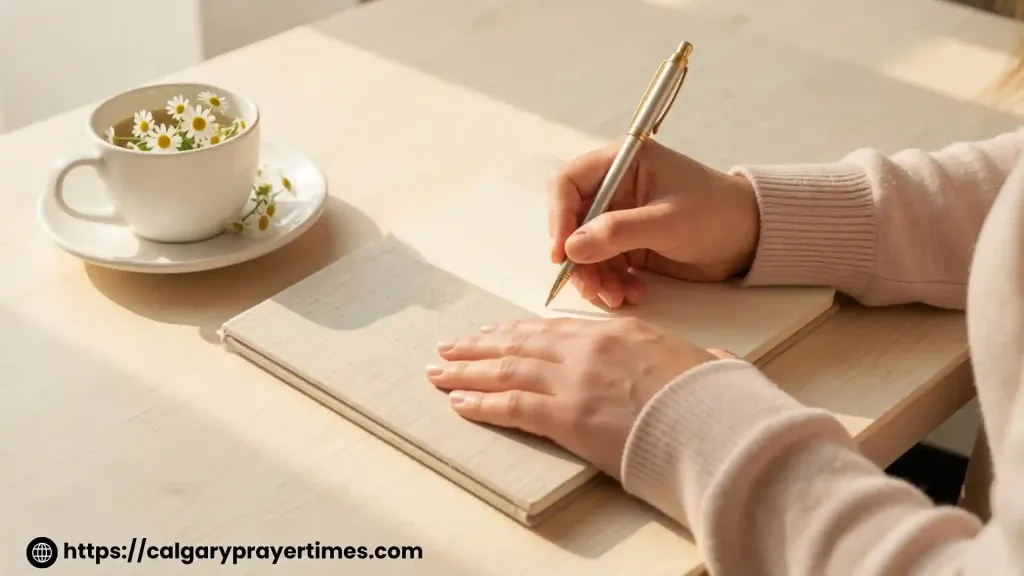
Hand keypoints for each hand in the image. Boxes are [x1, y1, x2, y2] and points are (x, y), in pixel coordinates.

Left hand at [426, 317, 733, 478]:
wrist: (713, 422)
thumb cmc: (713, 397)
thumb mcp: (704, 361)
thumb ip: (694, 357)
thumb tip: (712, 360)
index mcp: (617, 333)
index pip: (553, 329)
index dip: (517, 332)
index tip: (494, 333)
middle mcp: (587, 350)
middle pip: (521, 344)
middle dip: (479, 346)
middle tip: (451, 347)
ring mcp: (573, 381)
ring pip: (507, 369)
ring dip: (467, 371)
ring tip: (439, 371)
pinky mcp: (566, 416)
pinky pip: (512, 406)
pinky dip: (481, 403)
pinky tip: (458, 402)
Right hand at [548, 139, 759, 307]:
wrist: (750, 238)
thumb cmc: (717, 213)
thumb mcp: (668, 221)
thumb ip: (618, 232)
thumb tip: (572, 248)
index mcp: (622, 162)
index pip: (568, 184)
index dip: (558, 217)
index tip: (561, 253)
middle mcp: (614, 187)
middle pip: (571, 222)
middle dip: (578, 257)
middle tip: (590, 287)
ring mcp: (619, 218)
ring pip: (584, 250)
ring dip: (595, 277)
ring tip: (617, 297)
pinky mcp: (627, 244)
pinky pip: (603, 266)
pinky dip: (611, 284)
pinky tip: (632, 294)